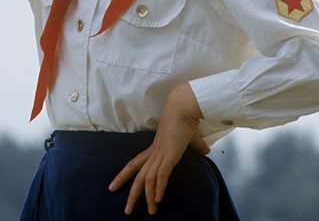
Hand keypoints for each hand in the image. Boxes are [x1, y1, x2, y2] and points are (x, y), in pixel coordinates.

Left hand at [108, 83, 208, 215]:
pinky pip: (161, 174)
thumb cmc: (184, 119)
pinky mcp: (169, 155)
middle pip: (137, 175)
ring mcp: (160, 154)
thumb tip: (205, 150)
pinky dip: (159, 187)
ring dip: (148, 197)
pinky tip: (158, 199)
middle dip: (131, 193)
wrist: (183, 107)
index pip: (135, 164)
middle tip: (126, 210)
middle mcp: (154, 153)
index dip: (124, 175)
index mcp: (154, 149)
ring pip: (148, 179)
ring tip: (150, 212)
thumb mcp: (189, 137)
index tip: (113, 186)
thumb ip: (196, 146)